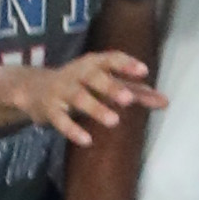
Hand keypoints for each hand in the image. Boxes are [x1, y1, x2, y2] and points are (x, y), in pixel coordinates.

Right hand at [10, 51, 168, 149]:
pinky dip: (72, 129)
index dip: (125, 64)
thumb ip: (136, 91)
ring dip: (95, 108)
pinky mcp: (50, 110)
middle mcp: (77, 74)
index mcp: (93, 64)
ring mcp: (62, 91)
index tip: (143, 70)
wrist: (33, 89)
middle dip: (111, 86)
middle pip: (94, 77)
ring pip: (79, 97)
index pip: (110, 59)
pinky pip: (61, 120)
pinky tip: (87, 140)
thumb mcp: (106, 84)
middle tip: (128, 99)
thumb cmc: (80, 84)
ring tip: (114, 121)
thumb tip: (165, 101)